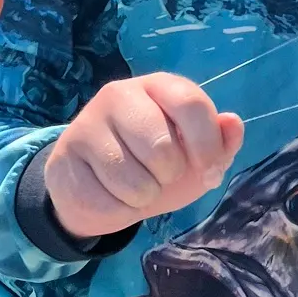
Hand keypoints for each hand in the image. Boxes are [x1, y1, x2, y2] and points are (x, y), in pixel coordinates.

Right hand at [43, 73, 245, 239]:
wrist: (100, 187)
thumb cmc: (157, 166)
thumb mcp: (196, 156)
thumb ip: (220, 143)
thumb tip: (233, 123)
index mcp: (160, 87)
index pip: (191, 104)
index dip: (207, 146)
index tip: (209, 172)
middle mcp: (120, 94)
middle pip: (161, 146)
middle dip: (169, 176)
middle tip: (161, 176)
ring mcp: (87, 122)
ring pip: (132, 181)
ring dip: (142, 197)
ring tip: (135, 186)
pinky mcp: (64, 156)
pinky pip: (103, 200)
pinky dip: (116, 210)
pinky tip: (109, 194)